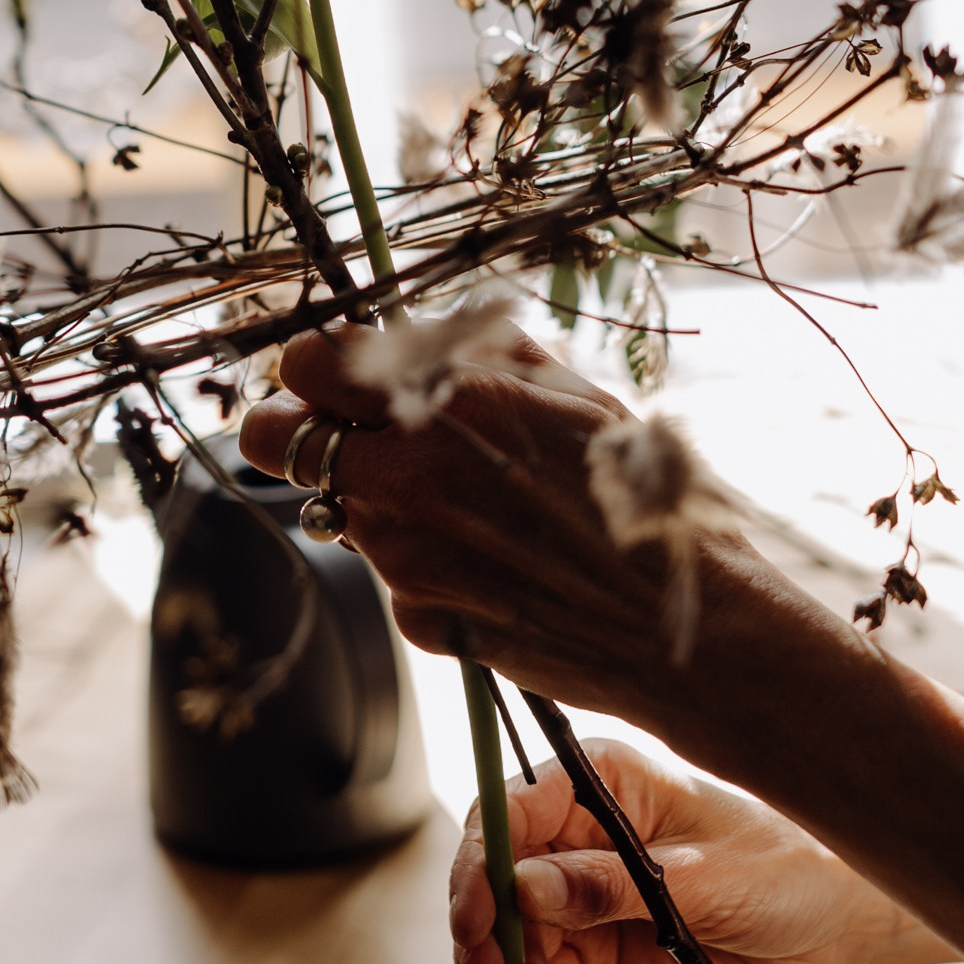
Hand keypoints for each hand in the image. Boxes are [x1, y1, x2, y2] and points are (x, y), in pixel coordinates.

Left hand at [237, 323, 843, 742]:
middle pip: (275, 438)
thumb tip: (425, 330)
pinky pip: (393, 576)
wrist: (687, 634)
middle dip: (294, 430)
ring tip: (463, 509)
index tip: (329, 377)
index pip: (310, 362)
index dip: (314, 367)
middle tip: (333, 434)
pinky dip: (424, 566)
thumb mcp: (580, 400)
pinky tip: (495, 568)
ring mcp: (406, 557)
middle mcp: (411, 478)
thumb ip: (490, 358)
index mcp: (453, 403)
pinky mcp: (418, 620)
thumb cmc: (649, 505)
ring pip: (335, 508)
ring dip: (373, 499)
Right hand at [450, 736, 916, 963]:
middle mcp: (582, 826)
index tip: (473, 923)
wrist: (829, 919)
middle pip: (500, 875)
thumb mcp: (702, 882)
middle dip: (483, 935)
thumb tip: (522, 887)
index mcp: (603, 780)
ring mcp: (586, 883)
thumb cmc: (783, 870)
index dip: (481, 864)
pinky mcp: (599, 934)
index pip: (512, 811)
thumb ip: (611, 886)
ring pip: (518, 930)